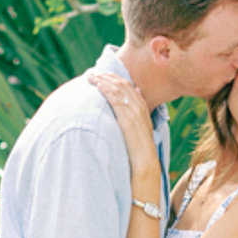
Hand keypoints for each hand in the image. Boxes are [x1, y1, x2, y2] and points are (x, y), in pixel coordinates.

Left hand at [91, 73, 161, 190]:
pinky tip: (97, 86)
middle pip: (122, 84)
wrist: (146, 164)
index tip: (102, 75)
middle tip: (93, 72)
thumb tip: (136, 91)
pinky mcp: (127, 121)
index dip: (114, 78)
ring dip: (103, 80)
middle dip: (107, 76)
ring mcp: (134, 113)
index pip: (128, 86)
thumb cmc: (140, 150)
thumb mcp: (142, 128)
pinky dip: (106, 90)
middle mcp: (139, 108)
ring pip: (118, 89)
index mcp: (143, 108)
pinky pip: (116, 100)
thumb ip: (138, 111)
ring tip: (91, 77)